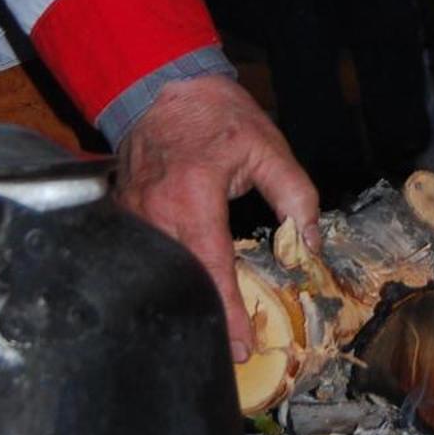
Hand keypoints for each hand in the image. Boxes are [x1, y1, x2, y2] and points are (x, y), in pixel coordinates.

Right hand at [115, 75, 318, 360]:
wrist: (165, 88)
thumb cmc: (219, 117)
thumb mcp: (268, 148)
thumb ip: (295, 196)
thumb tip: (310, 243)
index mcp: (194, 196)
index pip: (212, 268)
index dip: (228, 312)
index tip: (241, 347)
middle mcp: (156, 211)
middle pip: (182, 280)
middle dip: (207, 315)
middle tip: (230, 345)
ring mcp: (133, 214)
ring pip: (159, 272)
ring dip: (184, 296)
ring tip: (211, 323)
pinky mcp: (123, 213)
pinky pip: (142, 255)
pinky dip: (163, 274)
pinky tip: (183, 289)